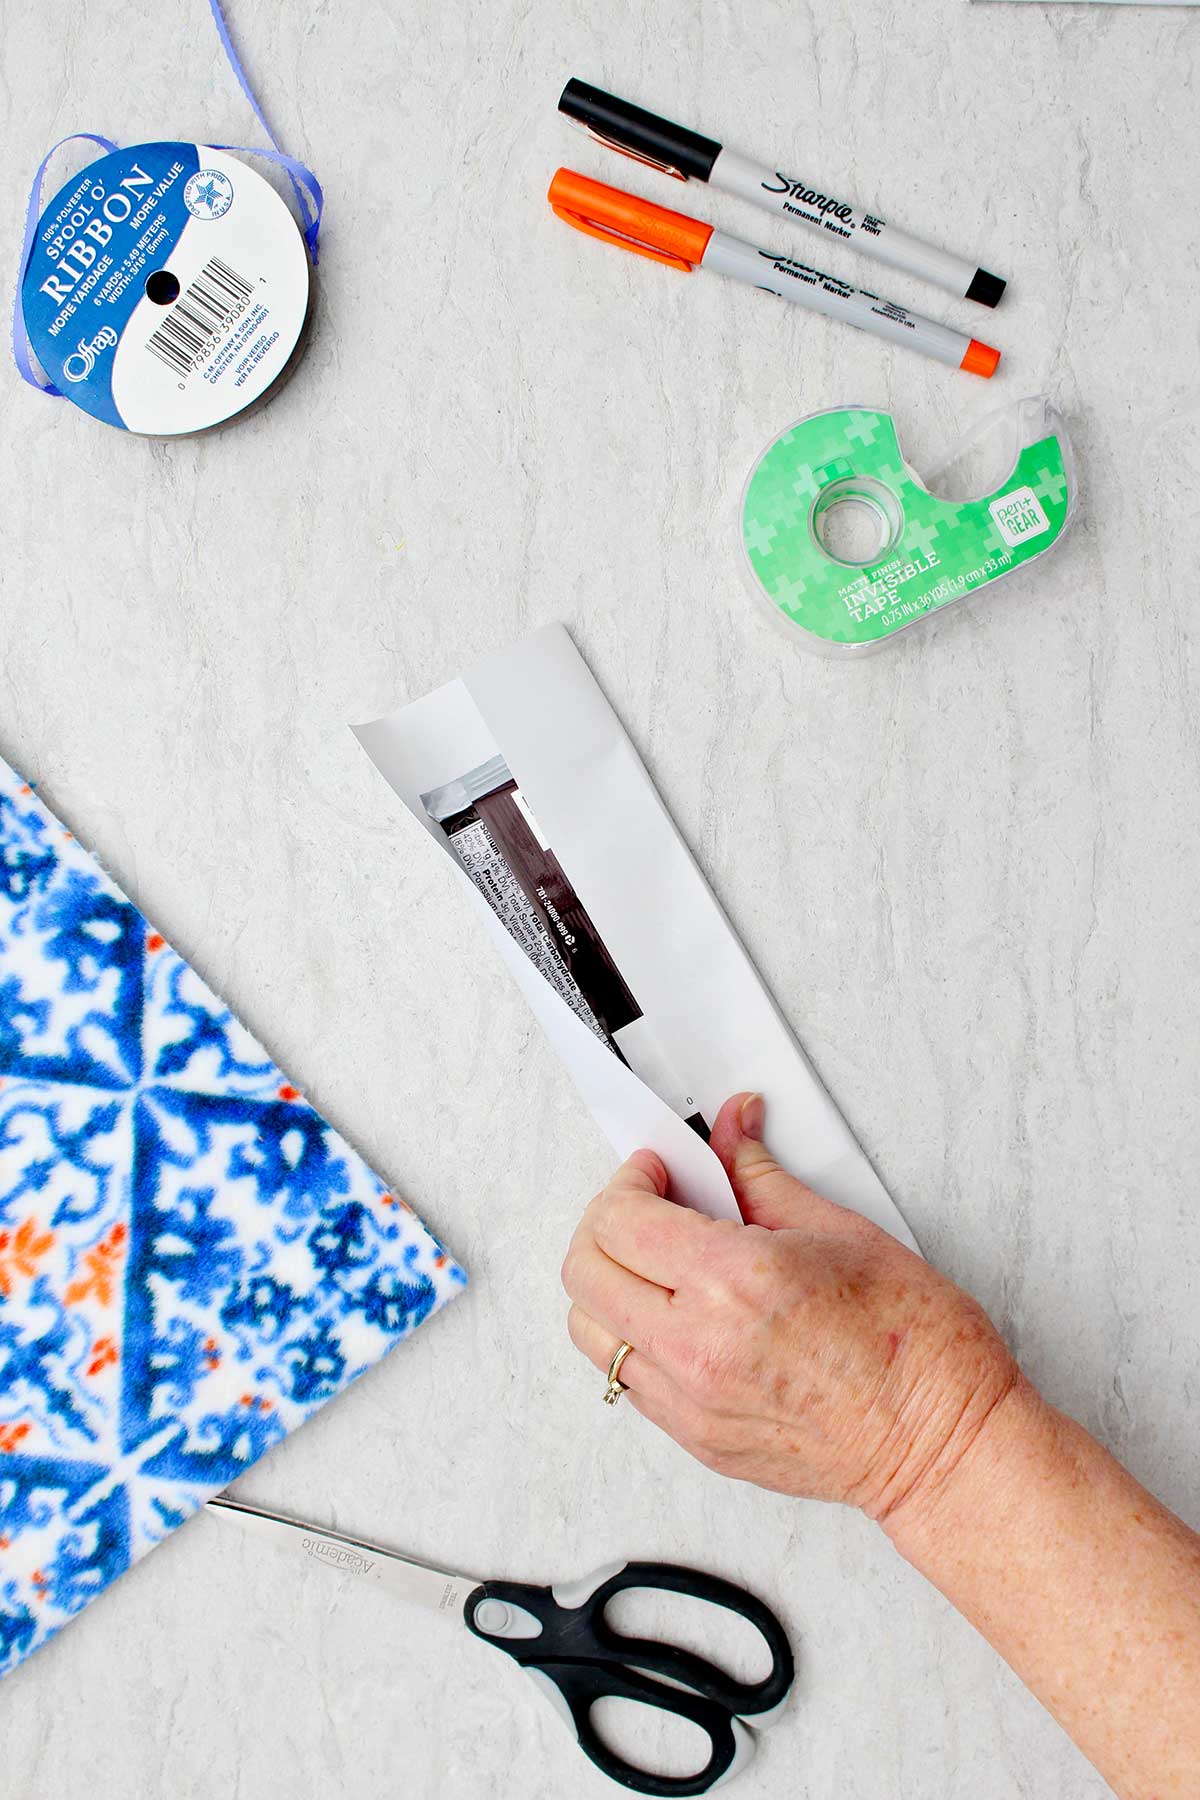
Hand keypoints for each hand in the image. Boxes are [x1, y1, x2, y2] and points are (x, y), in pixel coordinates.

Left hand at [562, 1093, 1023, 1521]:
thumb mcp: (838, 1230)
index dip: (630, 1180)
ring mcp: (690, 1401)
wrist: (942, 1443)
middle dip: (605, 1224)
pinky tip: (682, 1316)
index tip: (658, 1170)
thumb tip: (731, 1126)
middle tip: (650, 1206)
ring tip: (660, 1265)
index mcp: (734, 1281)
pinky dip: (633, 1337)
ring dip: (609, 1285)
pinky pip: (626, 1378)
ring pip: (590, 1332)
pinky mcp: (696, 1438)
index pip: (620, 1219)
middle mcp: (697, 1345)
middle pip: (583, 1272)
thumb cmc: (913, 1340)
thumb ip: (759, 1177)